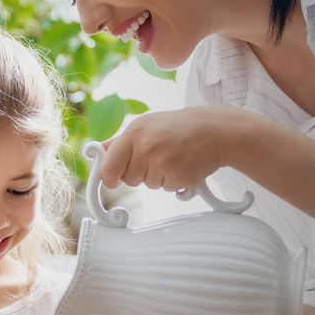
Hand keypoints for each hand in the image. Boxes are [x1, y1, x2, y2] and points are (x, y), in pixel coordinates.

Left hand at [101, 107, 234, 191]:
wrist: (217, 131)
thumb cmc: (179, 128)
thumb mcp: (147, 125)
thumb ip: (120, 141)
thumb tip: (96, 152)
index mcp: (134, 132)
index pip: (109, 166)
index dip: (109, 177)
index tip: (112, 180)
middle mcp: (146, 146)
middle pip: (128, 179)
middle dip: (139, 174)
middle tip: (157, 158)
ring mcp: (162, 162)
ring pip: (148, 185)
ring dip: (158, 177)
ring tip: (173, 157)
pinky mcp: (178, 176)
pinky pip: (166, 189)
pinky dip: (173, 182)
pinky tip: (183, 165)